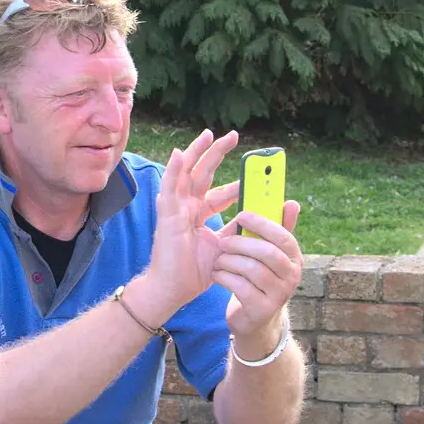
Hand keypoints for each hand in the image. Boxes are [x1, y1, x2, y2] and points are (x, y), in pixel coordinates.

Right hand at [140, 129, 240, 317]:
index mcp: (198, 214)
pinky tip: (178, 154)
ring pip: (186, 173)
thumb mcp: (223, 246)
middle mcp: (186, 206)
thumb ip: (236, 230)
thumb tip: (256, 217)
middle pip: (202, 173)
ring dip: (197, 152)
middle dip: (216, 154)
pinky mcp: (167, 214)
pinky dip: (173, 170)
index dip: (235, 184)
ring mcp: (175, 208)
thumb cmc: (194, 271)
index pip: (219, 193)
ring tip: (209, 134)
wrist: (174, 289)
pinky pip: (170, 187)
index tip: (253, 177)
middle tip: (232, 136)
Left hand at [213, 202, 302, 339]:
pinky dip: (224, 277)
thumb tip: (291, 202)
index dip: (262, 224)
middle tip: (222, 241)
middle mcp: (292, 277)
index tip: (241, 215)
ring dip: (230, 261)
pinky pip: (241, 287)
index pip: (284, 237)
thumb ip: (276, 230)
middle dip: (241, 244)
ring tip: (218, 260)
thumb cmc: (259, 280)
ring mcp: (278, 295)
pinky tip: (216, 274)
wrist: (254, 320)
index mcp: (295, 258)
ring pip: (253, 270)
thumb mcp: (269, 256)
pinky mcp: (261, 310)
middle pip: (268, 253)